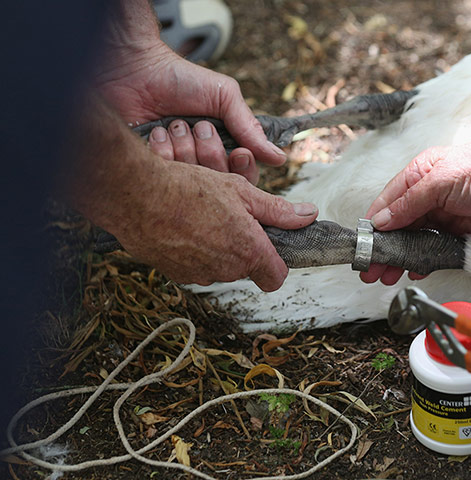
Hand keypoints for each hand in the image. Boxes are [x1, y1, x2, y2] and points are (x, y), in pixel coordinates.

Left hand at [95, 5, 281, 182]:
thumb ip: (249, 126)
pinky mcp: (146, 170)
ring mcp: (172, 170)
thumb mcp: (224, 96)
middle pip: (219, 185)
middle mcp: (198, 165)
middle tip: (200, 127)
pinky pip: (163, 178)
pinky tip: (155, 132)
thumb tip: (279, 158)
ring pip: (192, 182)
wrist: (132, 67)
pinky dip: (161, 151)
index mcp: (220, 150)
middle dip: (211, 153)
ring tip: (173, 124)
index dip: (243, 169)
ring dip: (184, 148)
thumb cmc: (179, 78)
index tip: (238, 153)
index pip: (242, 178)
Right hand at [113, 160, 317, 288]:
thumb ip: (277, 210)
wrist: (136, 194)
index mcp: (249, 251)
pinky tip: (183, 225)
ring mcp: (198, 274)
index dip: (276, 264)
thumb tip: (309, 215)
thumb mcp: (241, 191)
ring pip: (219, 266)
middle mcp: (226, 269)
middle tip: (230, 215)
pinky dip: (193, 249)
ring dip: (217, 246)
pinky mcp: (175, 274)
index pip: (275, 277)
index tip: (271, 248)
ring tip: (203, 216)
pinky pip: (194, 265)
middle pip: (246, 267)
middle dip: (243, 246)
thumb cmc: (190, 188)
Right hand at [361, 140, 470, 284]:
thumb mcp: (438, 182)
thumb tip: (381, 221)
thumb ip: (408, 204)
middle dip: (383, 248)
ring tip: (385, 276)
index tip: (361, 247)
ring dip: (400, 258)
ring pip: (415, 242)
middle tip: (369, 270)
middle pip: (398, 227)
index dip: (373, 226)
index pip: (387, 204)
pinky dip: (424, 262)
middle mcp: (428, 197)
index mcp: (418, 177)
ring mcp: (445, 217)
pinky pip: (437, 251)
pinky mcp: (461, 234)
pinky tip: (414, 271)